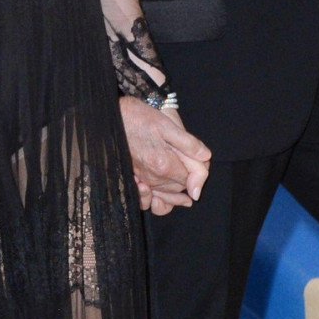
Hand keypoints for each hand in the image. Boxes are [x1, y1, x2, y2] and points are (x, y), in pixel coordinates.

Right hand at [120, 96, 210, 215]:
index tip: (200, 162)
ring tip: (184, 198)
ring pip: (165, 196)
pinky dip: (156, 201)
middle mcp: (152, 177)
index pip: (190, 179)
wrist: (113, 117)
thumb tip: (206, 157)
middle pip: (179, 189)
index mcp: (163, 164)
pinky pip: (147, 200)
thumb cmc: (140, 117)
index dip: (199, 172)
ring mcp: (141, 180)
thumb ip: (189, 144)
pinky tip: (161, 198)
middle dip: (188, 182)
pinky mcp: (133, 179)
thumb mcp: (167, 125)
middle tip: (193, 170)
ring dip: (175, 196)